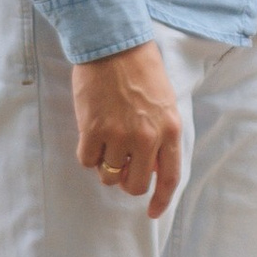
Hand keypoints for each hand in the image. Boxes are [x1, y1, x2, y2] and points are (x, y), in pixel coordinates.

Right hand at [72, 42, 183, 218]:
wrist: (113, 44)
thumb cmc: (141, 69)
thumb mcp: (164, 103)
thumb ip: (162, 136)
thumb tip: (152, 167)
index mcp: (169, 130)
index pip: (169, 177)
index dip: (161, 200)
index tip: (152, 212)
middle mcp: (147, 137)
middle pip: (135, 184)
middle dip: (126, 181)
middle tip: (120, 166)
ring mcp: (119, 135)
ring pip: (108, 175)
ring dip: (105, 165)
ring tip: (105, 141)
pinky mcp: (92, 129)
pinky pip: (87, 161)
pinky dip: (87, 154)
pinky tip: (90, 134)